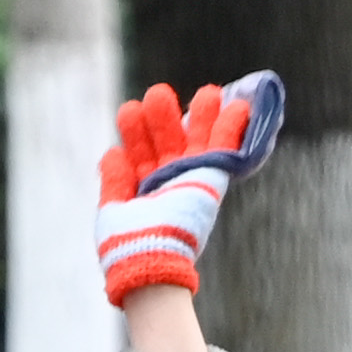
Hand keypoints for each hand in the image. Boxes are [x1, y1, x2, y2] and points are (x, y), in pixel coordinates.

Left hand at [95, 73, 278, 307]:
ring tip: (209, 92)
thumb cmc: (125, 243)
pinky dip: (231, 128)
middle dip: (164, 116)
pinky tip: (239, 107)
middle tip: (158, 94)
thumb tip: (112, 152)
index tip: (129, 109)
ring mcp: (190, 179)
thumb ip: (115, 180)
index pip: (142, 151)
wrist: (147, 258)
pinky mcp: (211, 181)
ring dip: (203, 115)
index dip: (136, 131)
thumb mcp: (113, 209)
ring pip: (198, 139)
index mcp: (144, 187)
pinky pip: (223, 149)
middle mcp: (169, 181)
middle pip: (168, 139)